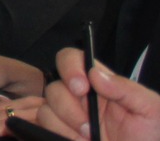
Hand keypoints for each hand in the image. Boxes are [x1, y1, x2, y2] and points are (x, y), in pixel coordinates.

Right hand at [40, 47, 159, 140]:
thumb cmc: (153, 137)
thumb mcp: (151, 110)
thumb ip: (126, 89)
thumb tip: (95, 73)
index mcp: (101, 84)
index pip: (73, 59)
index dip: (70, 67)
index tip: (81, 87)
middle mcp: (81, 98)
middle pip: (55, 86)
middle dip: (69, 108)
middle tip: (90, 126)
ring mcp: (69, 117)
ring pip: (47, 109)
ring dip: (66, 125)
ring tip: (89, 139)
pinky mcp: (61, 133)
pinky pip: (44, 127)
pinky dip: (60, 135)